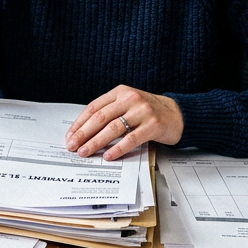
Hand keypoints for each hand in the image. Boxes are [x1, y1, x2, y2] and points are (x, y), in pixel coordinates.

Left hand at [65, 85, 183, 160]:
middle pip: (100, 117)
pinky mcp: (153, 125)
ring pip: (113, 128)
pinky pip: (131, 139)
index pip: (93, 107)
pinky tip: (108, 155)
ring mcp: (142, 111)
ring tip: (86, 152)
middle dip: (83, 134)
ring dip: (96, 142)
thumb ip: (109, 112)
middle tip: (73, 146)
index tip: (70, 136)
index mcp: (120, 92)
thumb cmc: (148, 111)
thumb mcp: (127, 104)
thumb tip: (84, 132)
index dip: (79, 123)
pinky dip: (117, 149)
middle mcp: (130, 99)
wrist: (178, 113)